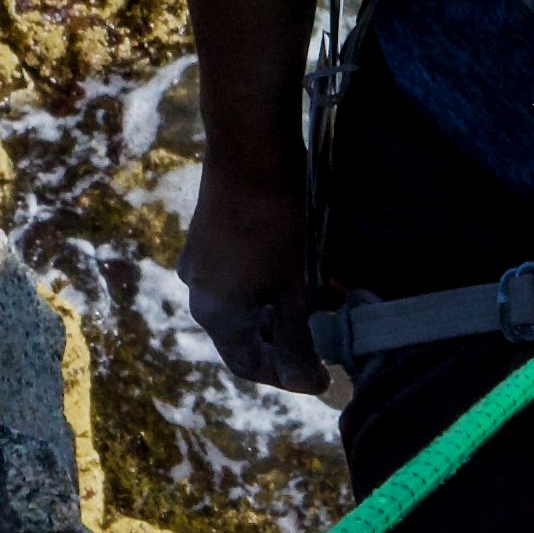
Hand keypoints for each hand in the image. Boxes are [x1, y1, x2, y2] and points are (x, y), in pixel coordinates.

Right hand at [183, 164, 324, 391]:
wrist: (249, 146)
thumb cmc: (277, 224)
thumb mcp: (295, 288)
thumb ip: (298, 341)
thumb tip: (308, 386)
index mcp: (215, 314)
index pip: (246, 364)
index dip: (286, 377)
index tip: (322, 377)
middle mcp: (200, 290)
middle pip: (248, 330)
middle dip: (293, 335)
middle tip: (331, 333)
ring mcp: (203, 258)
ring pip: (250, 297)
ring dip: (289, 303)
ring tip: (333, 294)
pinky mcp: (212, 230)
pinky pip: (245, 270)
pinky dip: (277, 277)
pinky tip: (311, 263)